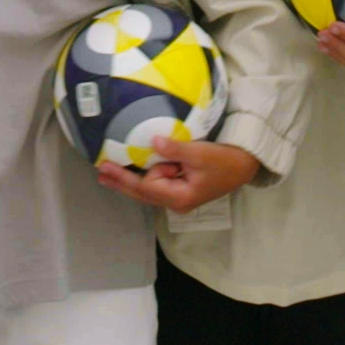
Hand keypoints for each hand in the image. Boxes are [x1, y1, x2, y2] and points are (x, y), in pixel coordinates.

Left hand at [96, 135, 258, 212]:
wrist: (243, 167)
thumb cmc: (223, 161)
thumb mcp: (200, 153)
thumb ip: (175, 149)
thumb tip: (153, 142)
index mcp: (179, 197)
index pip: (146, 187)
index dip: (126, 177)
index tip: (107, 168)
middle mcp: (175, 202)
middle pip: (142, 193)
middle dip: (121, 182)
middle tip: (100, 173)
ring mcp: (178, 198)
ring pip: (148, 188)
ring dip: (131, 179)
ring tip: (110, 170)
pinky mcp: (180, 189)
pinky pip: (156, 183)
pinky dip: (144, 176)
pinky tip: (133, 169)